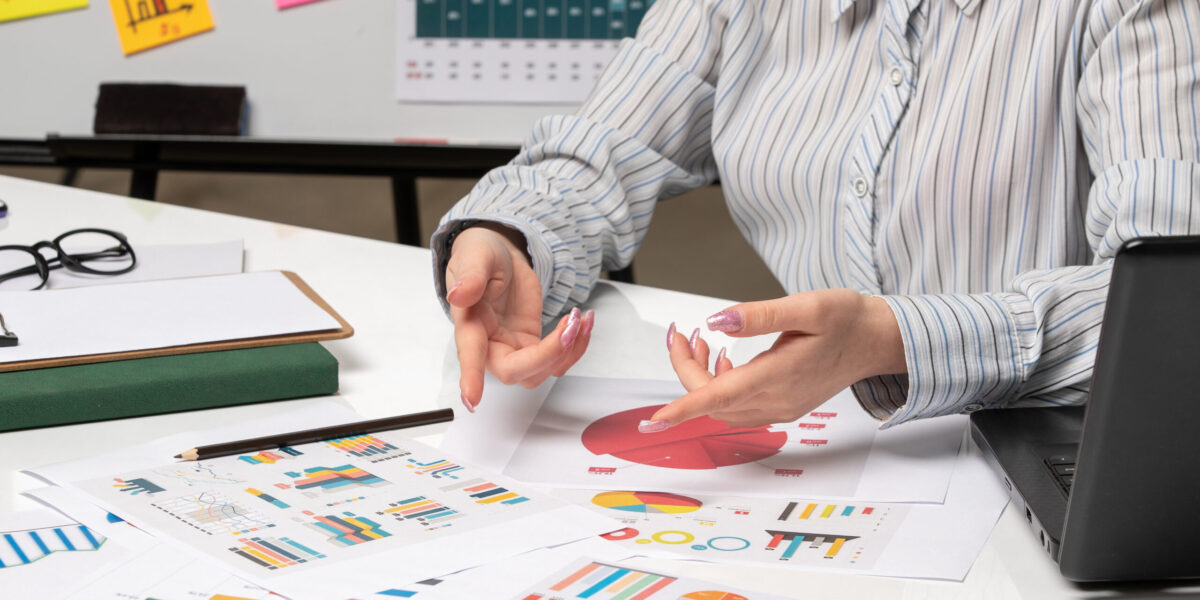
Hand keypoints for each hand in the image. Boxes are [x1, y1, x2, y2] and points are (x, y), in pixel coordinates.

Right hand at [445, 224, 593, 412]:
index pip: (470, 354)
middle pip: (515, 371)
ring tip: (582, 317)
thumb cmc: (480, 258)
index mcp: (470, 325)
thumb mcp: (475, 257)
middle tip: (571, 324)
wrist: (499, 257)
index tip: (472, 400)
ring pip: (542, 370)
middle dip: (548, 355)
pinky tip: (584, 320)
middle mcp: (491, 344)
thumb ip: (470, 276)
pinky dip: (577, 344)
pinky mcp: (534, 343)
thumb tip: (459, 294)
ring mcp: (514, 348)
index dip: (471, 377)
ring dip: (569, 350)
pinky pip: (558, 358)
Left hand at [642, 289, 904, 430]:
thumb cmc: (847, 320)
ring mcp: (780, 407)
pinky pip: (739, 407)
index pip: (719, 397)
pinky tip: (725, 359)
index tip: (653, 421)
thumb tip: (718, 322)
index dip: (683, 408)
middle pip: (713, 400)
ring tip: (701, 342)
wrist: (878, 340)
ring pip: (723, 406)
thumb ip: (760, 315)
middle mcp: (777, 400)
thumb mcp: (806, 306)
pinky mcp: (784, 405)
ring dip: (702, 380)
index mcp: (778, 375)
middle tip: (682, 335)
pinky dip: (721, 387)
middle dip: (687, 371)